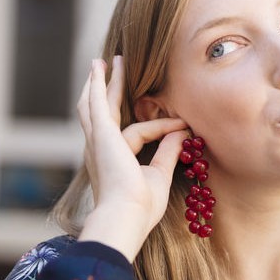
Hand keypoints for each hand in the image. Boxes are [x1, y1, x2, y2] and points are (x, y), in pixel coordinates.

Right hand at [76, 56, 187, 261]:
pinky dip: (98, 85)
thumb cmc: (141, 207)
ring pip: (95, 104)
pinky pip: (97, 103)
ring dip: (100, 82)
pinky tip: (100, 69)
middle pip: (102, 111)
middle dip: (107, 89)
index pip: (136, 133)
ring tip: (104, 63)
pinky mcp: (100, 135)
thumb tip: (183, 133)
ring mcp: (96, 141)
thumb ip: (168, 152)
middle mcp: (98, 149)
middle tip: (108, 67)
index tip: (185, 124)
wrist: (125, 216)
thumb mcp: (159, 175)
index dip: (162, 127)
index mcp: (110, 161)